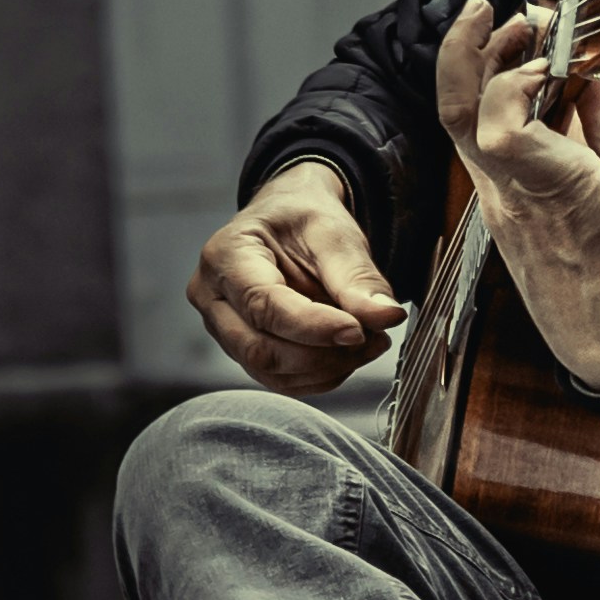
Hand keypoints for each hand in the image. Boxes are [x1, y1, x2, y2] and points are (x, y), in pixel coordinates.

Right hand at [187, 164, 403, 396]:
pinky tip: (349, 351)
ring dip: (328, 368)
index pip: (263, 306)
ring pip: (271, 372)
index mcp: (225, 255)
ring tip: (369, 341)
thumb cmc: (303, 218)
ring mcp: (223, 329)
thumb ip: (358, 276)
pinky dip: (322, 375)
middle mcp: (212, 297)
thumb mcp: (334, 233)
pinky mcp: (244, 350)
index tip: (360, 331)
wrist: (290, 219)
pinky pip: (281, 380)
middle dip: (323, 354)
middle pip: (260, 349)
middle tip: (373, 337)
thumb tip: (387, 316)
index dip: (313, 327)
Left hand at [435, 0, 599, 399]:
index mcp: (554, 192)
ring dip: (480, 72)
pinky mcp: (498, 211)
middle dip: (465, 50)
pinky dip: (497, 105)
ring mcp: (497, 205)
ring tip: (517, 37)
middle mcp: (511, 196)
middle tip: (491, 11)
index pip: (500, 123)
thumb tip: (598, 80)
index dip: (515, 76)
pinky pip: (482, 147)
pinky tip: (531, 87)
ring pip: (462, 126)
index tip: (553, 56)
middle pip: (458, 113)